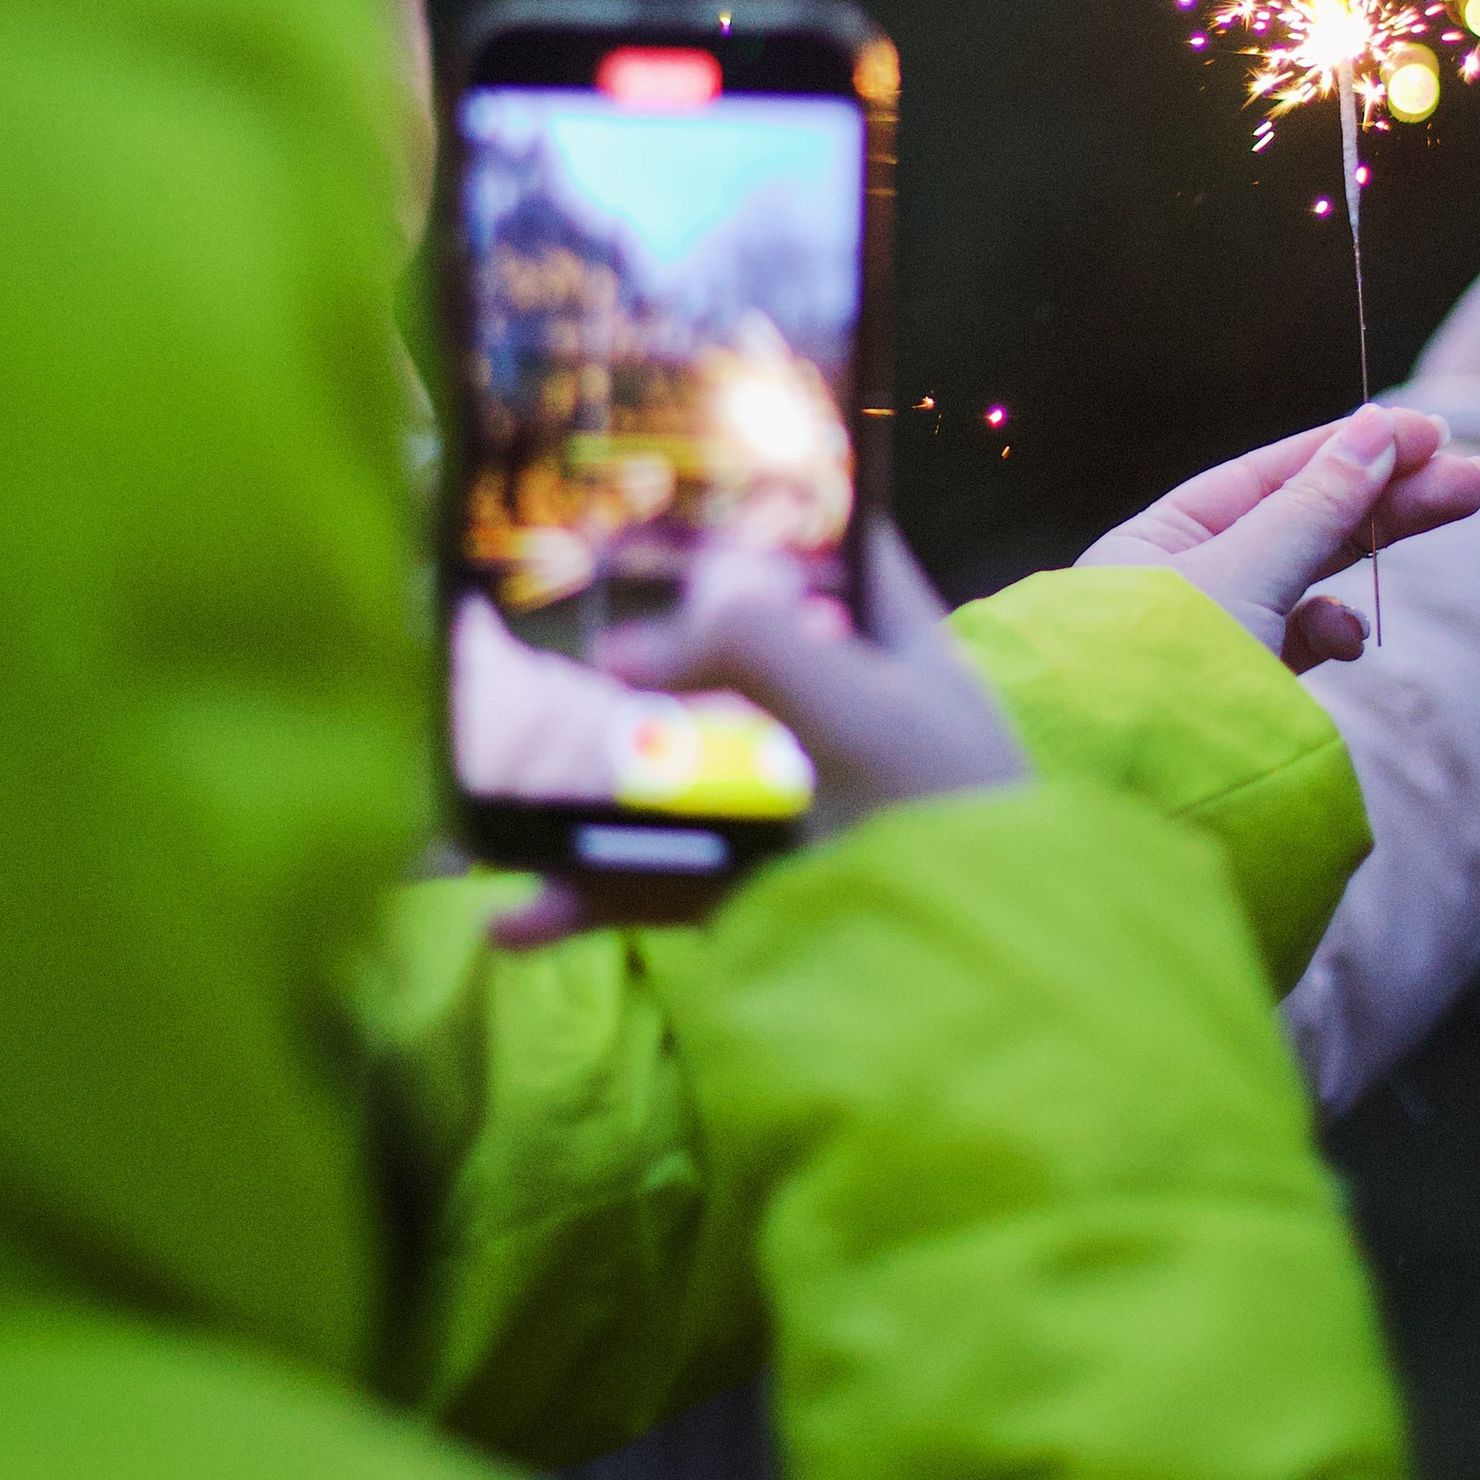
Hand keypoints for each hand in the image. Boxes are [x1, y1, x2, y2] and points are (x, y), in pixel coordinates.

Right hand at [488, 526, 1028, 946]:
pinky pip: (662, 881)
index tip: (666, 493)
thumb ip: (757, 647)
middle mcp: (841, 714)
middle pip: (725, 660)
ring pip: (677, 774)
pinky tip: (518, 919)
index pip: (834, 549)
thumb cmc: (949, 817)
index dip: (764, 514)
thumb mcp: (864, 709)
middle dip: (630, 656)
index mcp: (892, 644)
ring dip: (585, 783)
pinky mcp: (763, 894)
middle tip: (529, 638)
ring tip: (488, 786)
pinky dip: (589, 898)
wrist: (991, 986)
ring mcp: (795, 808)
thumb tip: (631, 636)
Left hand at [1078, 403, 1479, 669]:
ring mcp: (1218, 639)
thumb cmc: (1166, 675)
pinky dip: (1333, 631)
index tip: (1426, 433)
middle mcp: (1183, 582)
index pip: (1268, 477)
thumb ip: (1315, 507)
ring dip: (1378, 546)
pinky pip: (1300, 641)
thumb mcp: (1245, 575)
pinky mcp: (1244, 694)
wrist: (1133, 808)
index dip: (1348, 450)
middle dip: (1387, 495)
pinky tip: (1353, 639)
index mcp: (1158, 540)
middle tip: (1476, 478)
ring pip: (1311, 575)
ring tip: (1452, 518)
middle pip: (1302, 520)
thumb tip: (1376, 430)